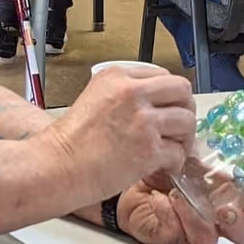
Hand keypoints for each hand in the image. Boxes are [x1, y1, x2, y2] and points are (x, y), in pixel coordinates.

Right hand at [46, 66, 196, 204]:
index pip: (163, 75)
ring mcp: (143, 121)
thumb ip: (123, 95)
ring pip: (186, 121)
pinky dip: (176, 163)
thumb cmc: (69, 141)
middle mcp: (132, 93)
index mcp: (117, 77)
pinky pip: (178, 152)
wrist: (56, 166)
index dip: (170, 96)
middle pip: (182, 91)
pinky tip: (165, 167)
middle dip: (185, 110)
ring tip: (173, 150)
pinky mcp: (148, 149)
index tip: (168, 109)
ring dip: (184, 138)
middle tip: (179, 128)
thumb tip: (152, 106)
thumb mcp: (94, 98)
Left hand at [116, 163, 243, 243]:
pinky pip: (173, 232)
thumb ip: (212, 161)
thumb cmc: (168, 170)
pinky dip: (167, 213)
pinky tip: (159, 199)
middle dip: (239, 225)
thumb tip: (226, 156)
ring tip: (179, 195)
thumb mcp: (193, 159)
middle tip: (224, 211)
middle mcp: (217, 220)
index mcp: (230, 199)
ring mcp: (194, 231)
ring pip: (208, 239)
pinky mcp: (169, 235)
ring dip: (196, 216)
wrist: (134, 178)